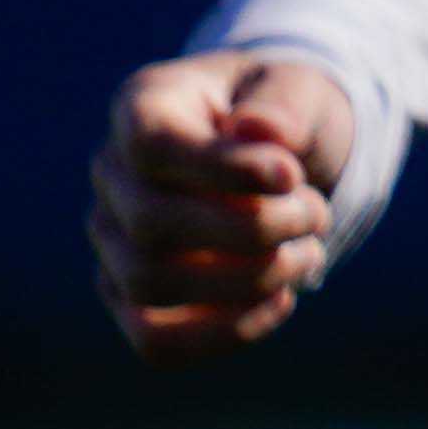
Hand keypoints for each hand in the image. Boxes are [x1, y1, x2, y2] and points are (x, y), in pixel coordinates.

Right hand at [90, 50, 358, 359]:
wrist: (284, 158)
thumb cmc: (287, 113)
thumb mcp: (301, 88)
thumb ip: (285, 105)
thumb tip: (258, 130)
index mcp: (145, 107)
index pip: (152, 146)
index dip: (222, 168)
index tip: (289, 174)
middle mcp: (113, 177)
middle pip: (150, 225)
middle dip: (253, 228)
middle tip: (314, 213)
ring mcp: (114, 242)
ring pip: (150, 286)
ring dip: (248, 279)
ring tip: (307, 251)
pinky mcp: (133, 298)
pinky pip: (155, 340)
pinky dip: (225, 332)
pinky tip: (282, 301)